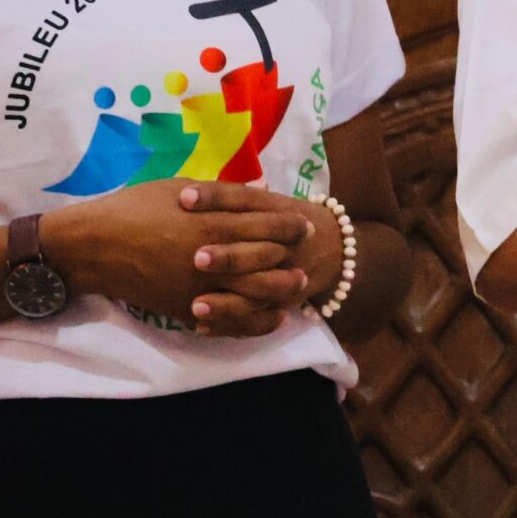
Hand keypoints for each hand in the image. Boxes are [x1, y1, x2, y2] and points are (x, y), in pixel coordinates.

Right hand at [41, 180, 309, 336]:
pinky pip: (230, 322)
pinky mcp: (186, 310)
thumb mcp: (178, 188)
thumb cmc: (134, 209)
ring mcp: (199, 288)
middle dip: (292, 258)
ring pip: (254, 296)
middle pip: (267, 261)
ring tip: (298, 287)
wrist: (94, 246)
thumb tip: (260, 192)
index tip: (305, 225)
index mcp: (211, 222)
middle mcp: (211, 257)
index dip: (290, 227)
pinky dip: (255, 322)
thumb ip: (222, 195)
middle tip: (310, 257)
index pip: (265, 226)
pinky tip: (273, 318)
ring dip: (282, 292)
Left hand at [178, 184, 337, 336]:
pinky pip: (258, 320)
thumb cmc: (287, 219)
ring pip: (260, 292)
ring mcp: (286, 277)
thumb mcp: (271, 202)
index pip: (247, 200)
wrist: (334, 248)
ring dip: (229, 302)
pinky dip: (230, 323)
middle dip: (230, 257)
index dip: (216, 198)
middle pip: (259, 250)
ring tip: (196, 306)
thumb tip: (183, 192)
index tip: (184, 198)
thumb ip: (234, 199)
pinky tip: (200, 325)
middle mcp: (285, 244)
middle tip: (196, 259)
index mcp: (278, 211)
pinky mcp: (281, 303)